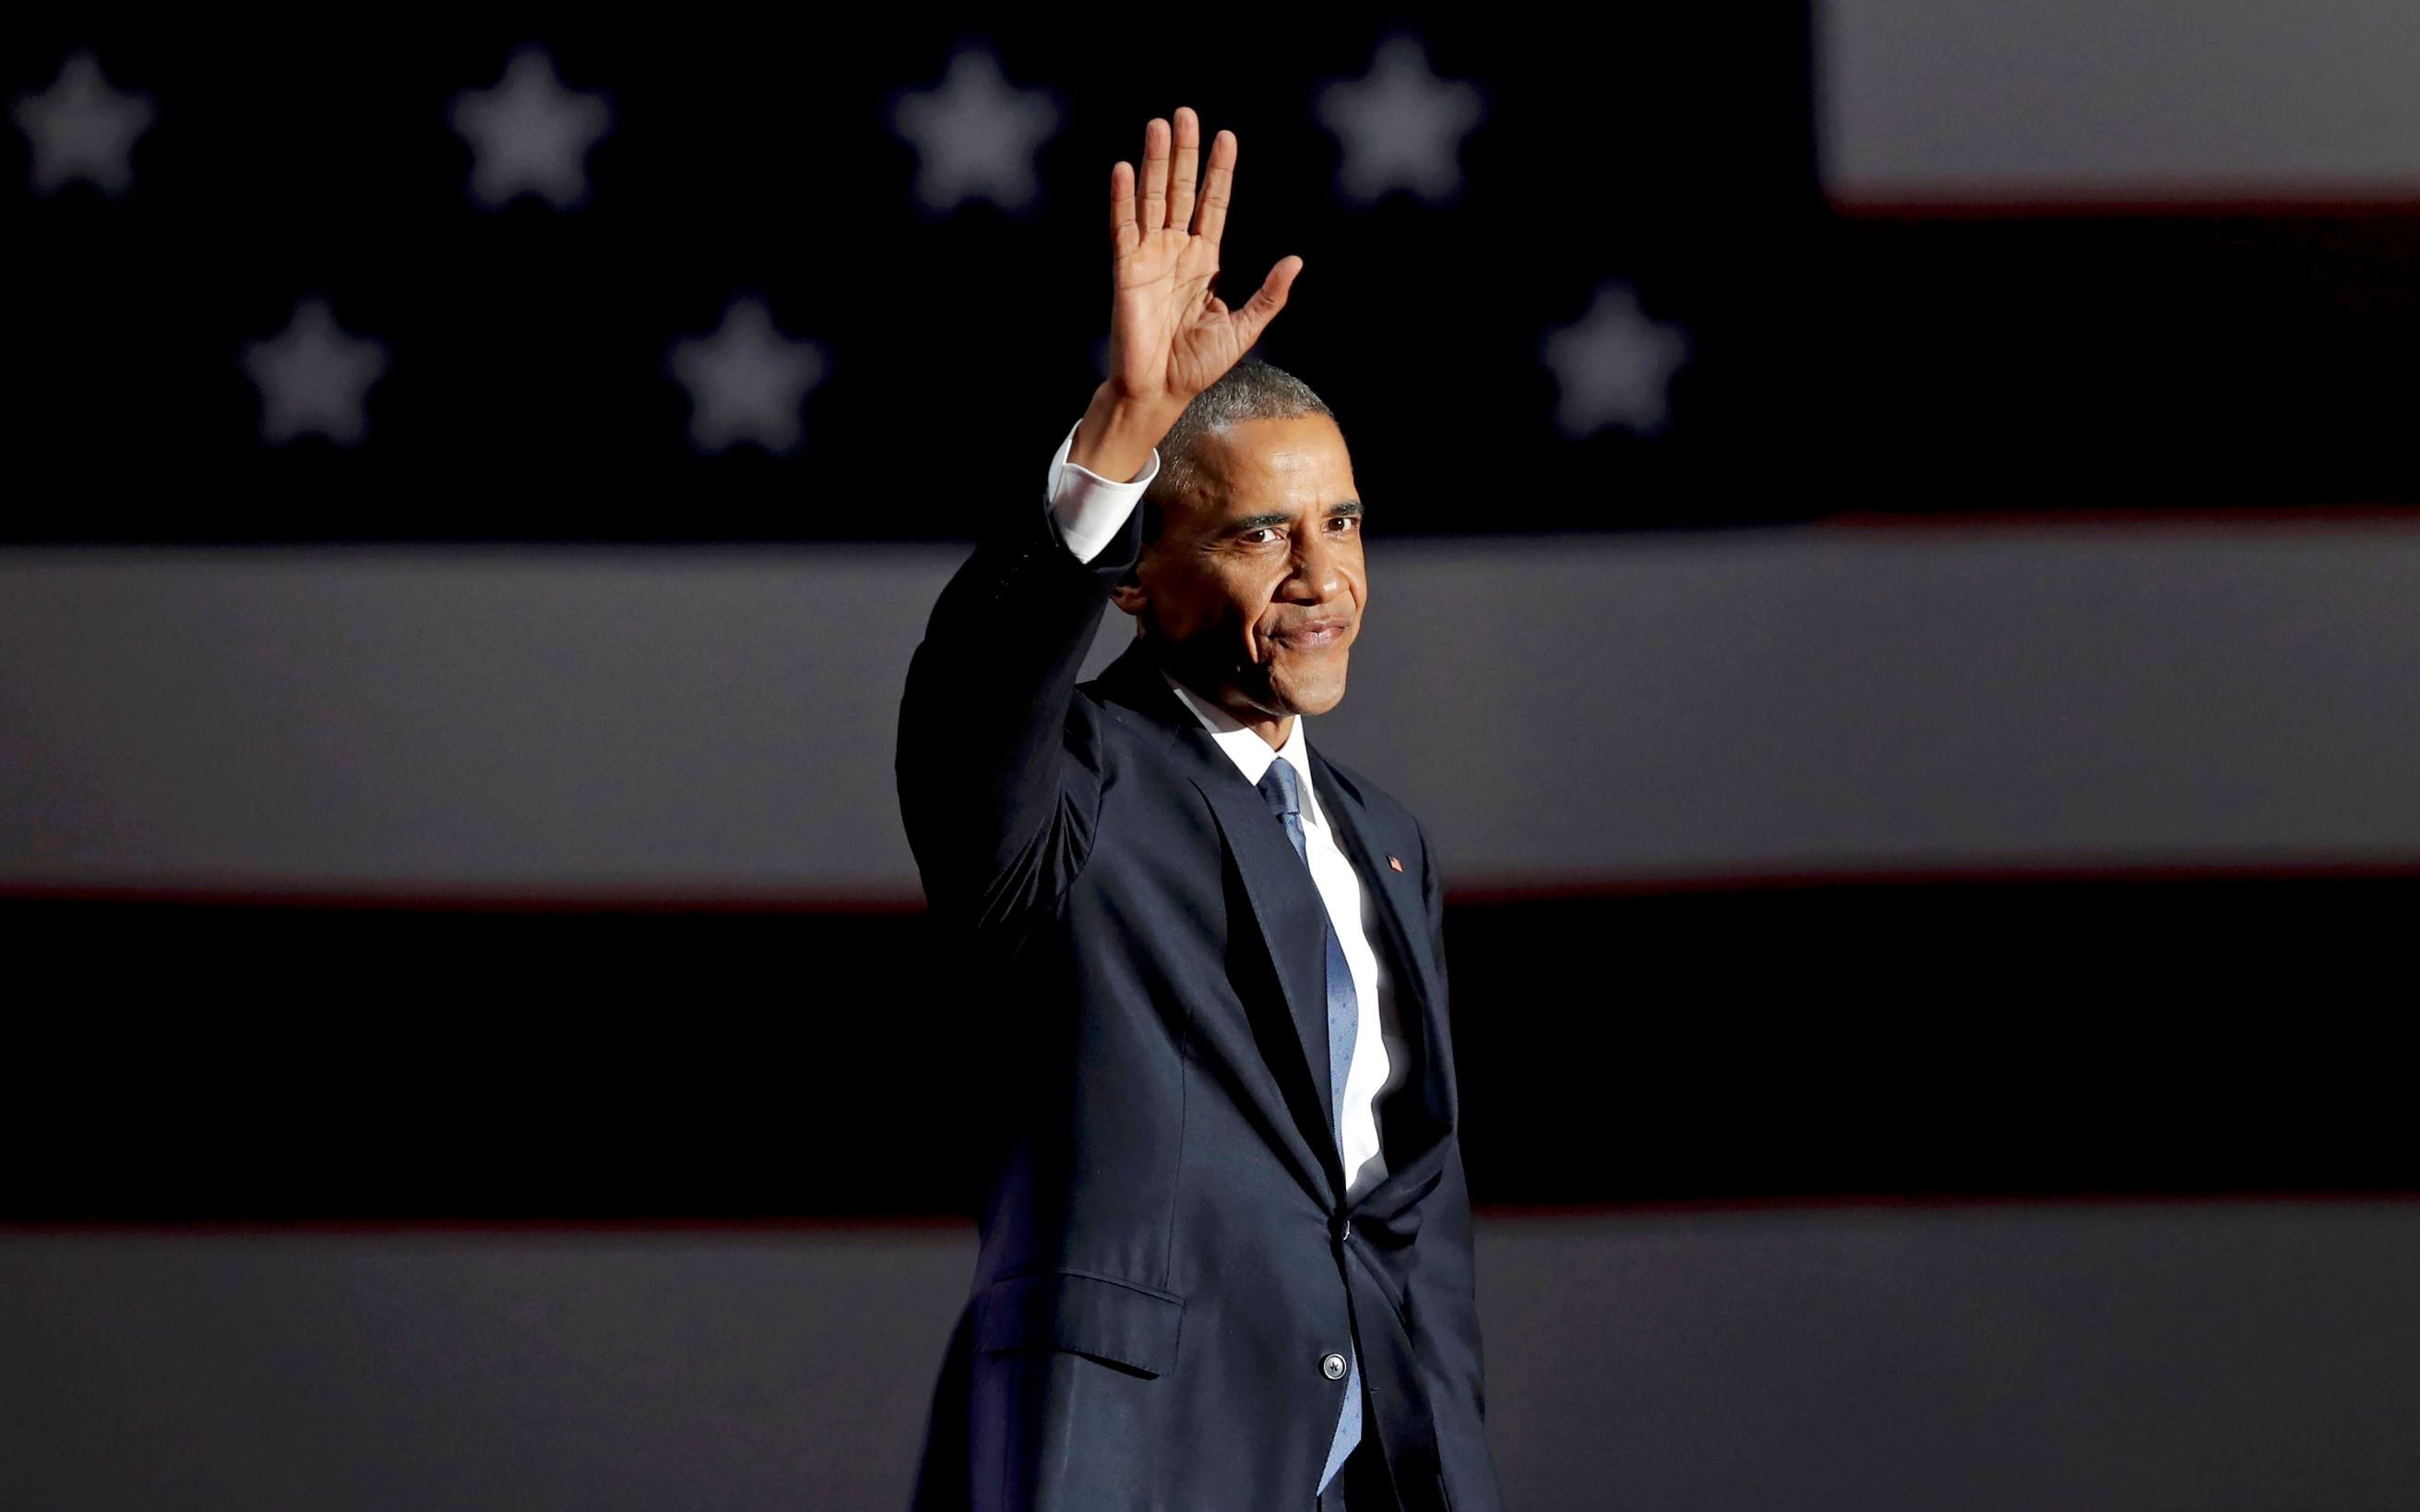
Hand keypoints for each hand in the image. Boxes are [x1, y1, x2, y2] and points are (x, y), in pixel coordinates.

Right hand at [1070, 108, 1302, 479]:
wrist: (1162, 391)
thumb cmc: (1198, 365)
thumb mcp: (1245, 328)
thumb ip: (1269, 294)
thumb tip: (1296, 261)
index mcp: (1204, 261)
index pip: (1212, 204)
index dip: (1219, 172)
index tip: (1226, 137)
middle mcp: (1175, 251)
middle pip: (1180, 190)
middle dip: (1184, 152)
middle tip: (1185, 112)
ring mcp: (1149, 257)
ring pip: (1152, 199)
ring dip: (1155, 162)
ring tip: (1158, 125)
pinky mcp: (1126, 270)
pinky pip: (1124, 227)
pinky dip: (1123, 198)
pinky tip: (1124, 168)